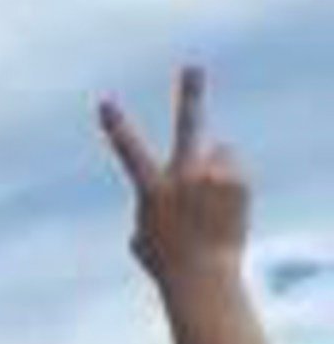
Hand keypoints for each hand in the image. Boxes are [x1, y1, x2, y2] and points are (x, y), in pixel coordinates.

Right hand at [101, 65, 248, 289]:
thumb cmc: (165, 263)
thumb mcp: (143, 236)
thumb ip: (150, 208)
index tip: (106, 102)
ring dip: (213, 168)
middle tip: (193, 67)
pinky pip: (232, 168)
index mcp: (152, 189)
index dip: (117, 125)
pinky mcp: (237, 181)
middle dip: (190, 94)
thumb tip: (162, 198)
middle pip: (188, 126)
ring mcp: (213, 178)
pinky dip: (230, 182)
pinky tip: (224, 207)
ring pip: (216, 153)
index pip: (130, 151)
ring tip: (211, 203)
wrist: (202, 276)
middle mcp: (184, 176)